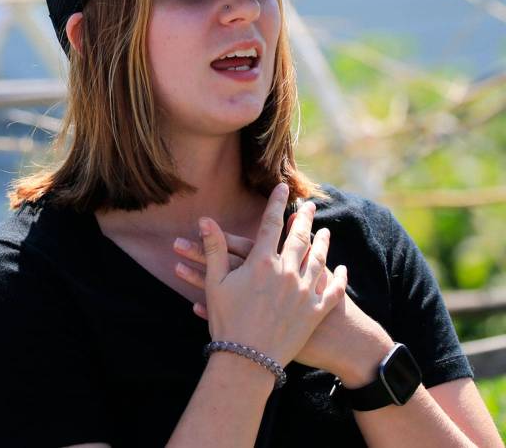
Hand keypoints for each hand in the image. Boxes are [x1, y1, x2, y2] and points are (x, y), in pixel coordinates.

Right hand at [192, 184, 346, 366]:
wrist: (248, 359)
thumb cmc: (226, 321)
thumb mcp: (216, 283)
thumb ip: (214, 249)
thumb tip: (205, 220)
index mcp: (261, 263)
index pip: (270, 224)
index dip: (275, 204)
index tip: (281, 187)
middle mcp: (286, 272)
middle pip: (299, 238)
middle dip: (305, 219)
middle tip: (310, 205)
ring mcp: (304, 292)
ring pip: (319, 260)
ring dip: (323, 243)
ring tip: (326, 232)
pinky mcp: (315, 312)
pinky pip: (332, 291)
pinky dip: (338, 278)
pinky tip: (342, 270)